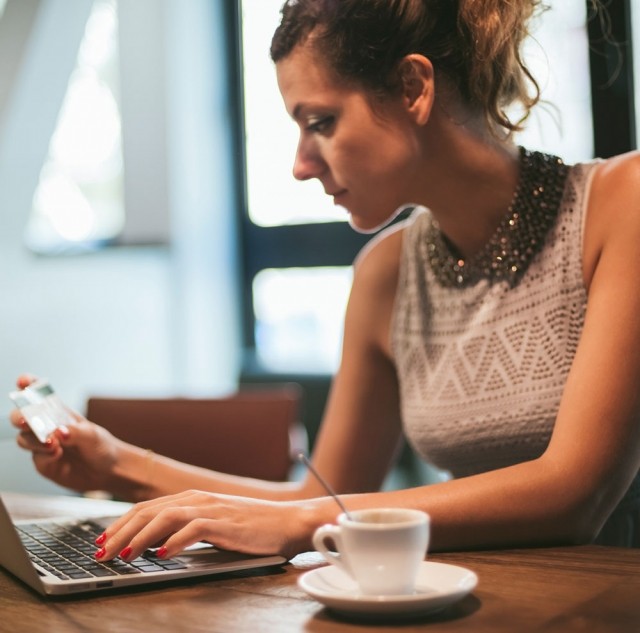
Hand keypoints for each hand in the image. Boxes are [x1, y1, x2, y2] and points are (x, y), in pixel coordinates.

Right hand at [9, 374, 121, 492]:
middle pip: (20, 417)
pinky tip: (58, 454)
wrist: (107, 470)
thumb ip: (75, 432)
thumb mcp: (92, 435)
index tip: (23, 381)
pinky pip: (35, 457)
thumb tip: (59, 432)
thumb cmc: (100, 446)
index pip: (38, 395)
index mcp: (58, 412)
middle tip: (26, 422)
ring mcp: (41, 444)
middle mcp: (46, 426)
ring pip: (23, 438)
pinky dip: (45, 455)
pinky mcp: (42, 462)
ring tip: (54, 444)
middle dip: (19, 417)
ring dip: (34, 440)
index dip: (28, 385)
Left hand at [95, 490, 312, 561]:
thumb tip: (154, 545)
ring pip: (165, 517)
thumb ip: (185, 529)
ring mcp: (211, 509)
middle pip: (148, 510)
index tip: (102, 540)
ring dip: (140, 536)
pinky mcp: (224, 523)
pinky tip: (161, 555)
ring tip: (124, 555)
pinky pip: (193, 529)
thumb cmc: (251, 526)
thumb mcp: (213, 525)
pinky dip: (174, 541)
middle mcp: (197, 499)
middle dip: (119, 531)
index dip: (120, 523)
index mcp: (192, 498)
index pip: (146, 507)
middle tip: (101, 552)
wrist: (286, 521)